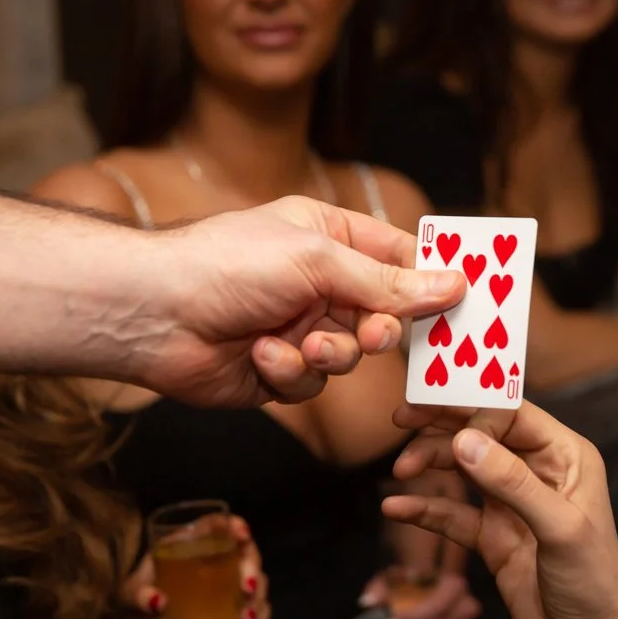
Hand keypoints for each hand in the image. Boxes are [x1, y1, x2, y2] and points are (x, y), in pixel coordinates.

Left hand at [123, 516, 269, 618]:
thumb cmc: (126, 612)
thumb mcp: (127, 598)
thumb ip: (139, 597)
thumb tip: (160, 601)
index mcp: (186, 547)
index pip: (215, 527)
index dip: (233, 526)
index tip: (241, 533)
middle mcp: (209, 565)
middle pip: (244, 553)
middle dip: (252, 563)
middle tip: (245, 584)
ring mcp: (222, 593)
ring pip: (255, 582)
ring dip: (258, 592)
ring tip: (245, 613)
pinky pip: (255, 613)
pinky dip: (259, 616)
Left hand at [140, 197, 464, 407]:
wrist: (153, 314)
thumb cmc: (226, 265)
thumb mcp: (317, 261)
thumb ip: (387, 282)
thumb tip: (454, 284)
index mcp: (329, 235)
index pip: (400, 258)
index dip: (432, 282)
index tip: (464, 302)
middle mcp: (318, 282)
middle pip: (384, 315)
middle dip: (375, 329)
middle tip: (370, 334)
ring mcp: (299, 328)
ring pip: (350, 357)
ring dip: (326, 354)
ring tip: (294, 343)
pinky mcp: (278, 371)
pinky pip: (311, 383)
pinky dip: (289, 372)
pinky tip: (259, 355)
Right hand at [382, 405, 617, 618]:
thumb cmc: (596, 586)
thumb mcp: (559, 528)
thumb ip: (511, 481)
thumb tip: (465, 439)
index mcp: (566, 457)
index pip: (511, 412)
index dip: (470, 403)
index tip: (429, 404)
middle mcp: (538, 473)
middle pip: (481, 433)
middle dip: (441, 427)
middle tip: (400, 420)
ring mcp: (513, 505)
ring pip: (462, 469)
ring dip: (430, 465)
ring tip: (400, 472)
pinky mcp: (494, 538)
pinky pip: (452, 514)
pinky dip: (425, 509)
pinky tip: (396, 508)